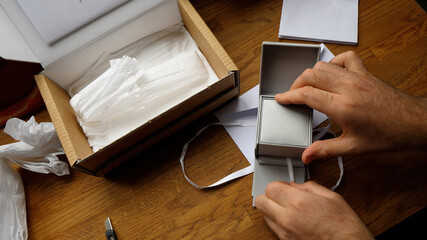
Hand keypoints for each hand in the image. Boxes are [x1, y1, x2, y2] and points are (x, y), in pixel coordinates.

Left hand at [255, 181, 373, 239]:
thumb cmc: (345, 227)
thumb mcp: (332, 197)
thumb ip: (309, 187)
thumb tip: (296, 186)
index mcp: (298, 202)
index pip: (271, 187)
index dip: (278, 185)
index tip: (285, 187)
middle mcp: (287, 218)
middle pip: (261, 201)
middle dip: (270, 196)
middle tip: (281, 197)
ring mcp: (285, 233)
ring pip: (264, 216)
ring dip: (272, 210)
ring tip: (288, 210)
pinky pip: (273, 229)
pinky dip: (278, 223)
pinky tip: (292, 221)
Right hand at [275, 51, 426, 162]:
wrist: (413, 123)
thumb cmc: (388, 134)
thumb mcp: (353, 147)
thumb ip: (326, 150)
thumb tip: (307, 155)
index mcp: (343, 107)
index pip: (306, 94)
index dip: (289, 96)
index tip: (280, 98)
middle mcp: (348, 88)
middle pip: (311, 75)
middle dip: (296, 84)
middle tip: (292, 95)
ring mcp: (357, 77)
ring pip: (324, 65)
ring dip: (311, 74)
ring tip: (308, 85)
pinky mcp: (365, 73)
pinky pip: (345, 58)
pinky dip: (334, 62)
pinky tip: (332, 73)